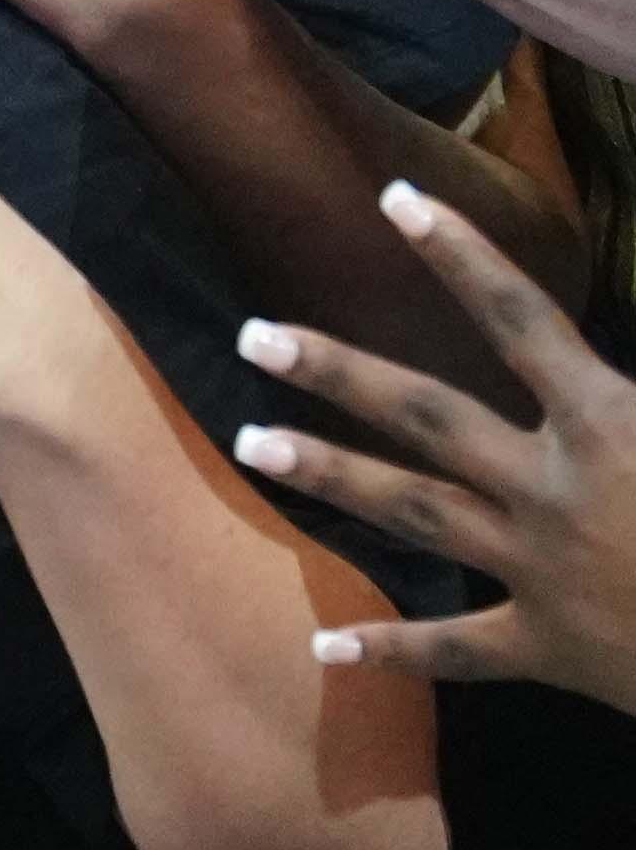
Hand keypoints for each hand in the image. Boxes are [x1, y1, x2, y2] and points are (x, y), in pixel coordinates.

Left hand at [242, 188, 635, 707]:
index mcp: (609, 425)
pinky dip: (395, 650)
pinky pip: (458, 650)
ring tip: (249, 444)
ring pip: (412, 513)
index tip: (395, 199)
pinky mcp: (546, 646)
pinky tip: (324, 648)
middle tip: (250, 334)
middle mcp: (555, 488)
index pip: (520, 318)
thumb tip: (609, 354)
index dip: (460, 254)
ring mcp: (540, 568)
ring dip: (328, 475)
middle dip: (335, 372)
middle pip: (425, 414)